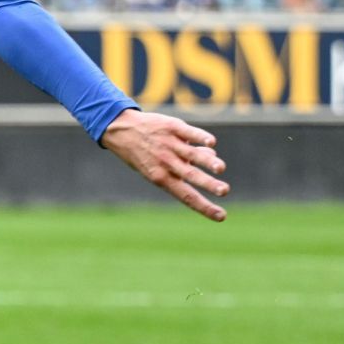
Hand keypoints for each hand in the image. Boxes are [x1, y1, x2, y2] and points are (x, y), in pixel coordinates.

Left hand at [100, 108, 230, 220]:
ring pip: (190, 154)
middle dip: (208, 184)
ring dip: (206, 161)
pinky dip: (199, 137)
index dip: (204, 207)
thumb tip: (212, 156)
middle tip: (224, 191)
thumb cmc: (143, 152)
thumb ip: (185, 164)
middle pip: (190, 176)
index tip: (221, 216)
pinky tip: (211, 142)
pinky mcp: (171, 127)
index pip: (186, 196)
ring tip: (220, 168)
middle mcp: (165, 162)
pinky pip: (188, 133)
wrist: (119, 129)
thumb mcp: (157, 165)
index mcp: (161, 178)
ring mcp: (169, 144)